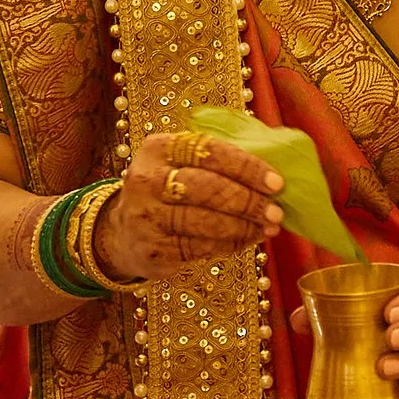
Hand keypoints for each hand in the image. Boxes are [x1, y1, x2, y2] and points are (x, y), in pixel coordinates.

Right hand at [95, 131, 282, 282]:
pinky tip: (245, 241)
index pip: (209, 151)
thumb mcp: (179, 164)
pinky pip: (199, 248)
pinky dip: (229, 245)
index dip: (247, 168)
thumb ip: (217, 161)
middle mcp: (146, 180)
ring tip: (267, 228)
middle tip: (275, 212)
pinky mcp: (151, 249)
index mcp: (158, 148)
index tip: (276, 182)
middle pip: (207, 188)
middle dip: (248, 201)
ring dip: (243, 227)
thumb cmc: (166, 192)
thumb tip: (273, 175)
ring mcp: (146, 217)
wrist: (122, 232)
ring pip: (205, 222)